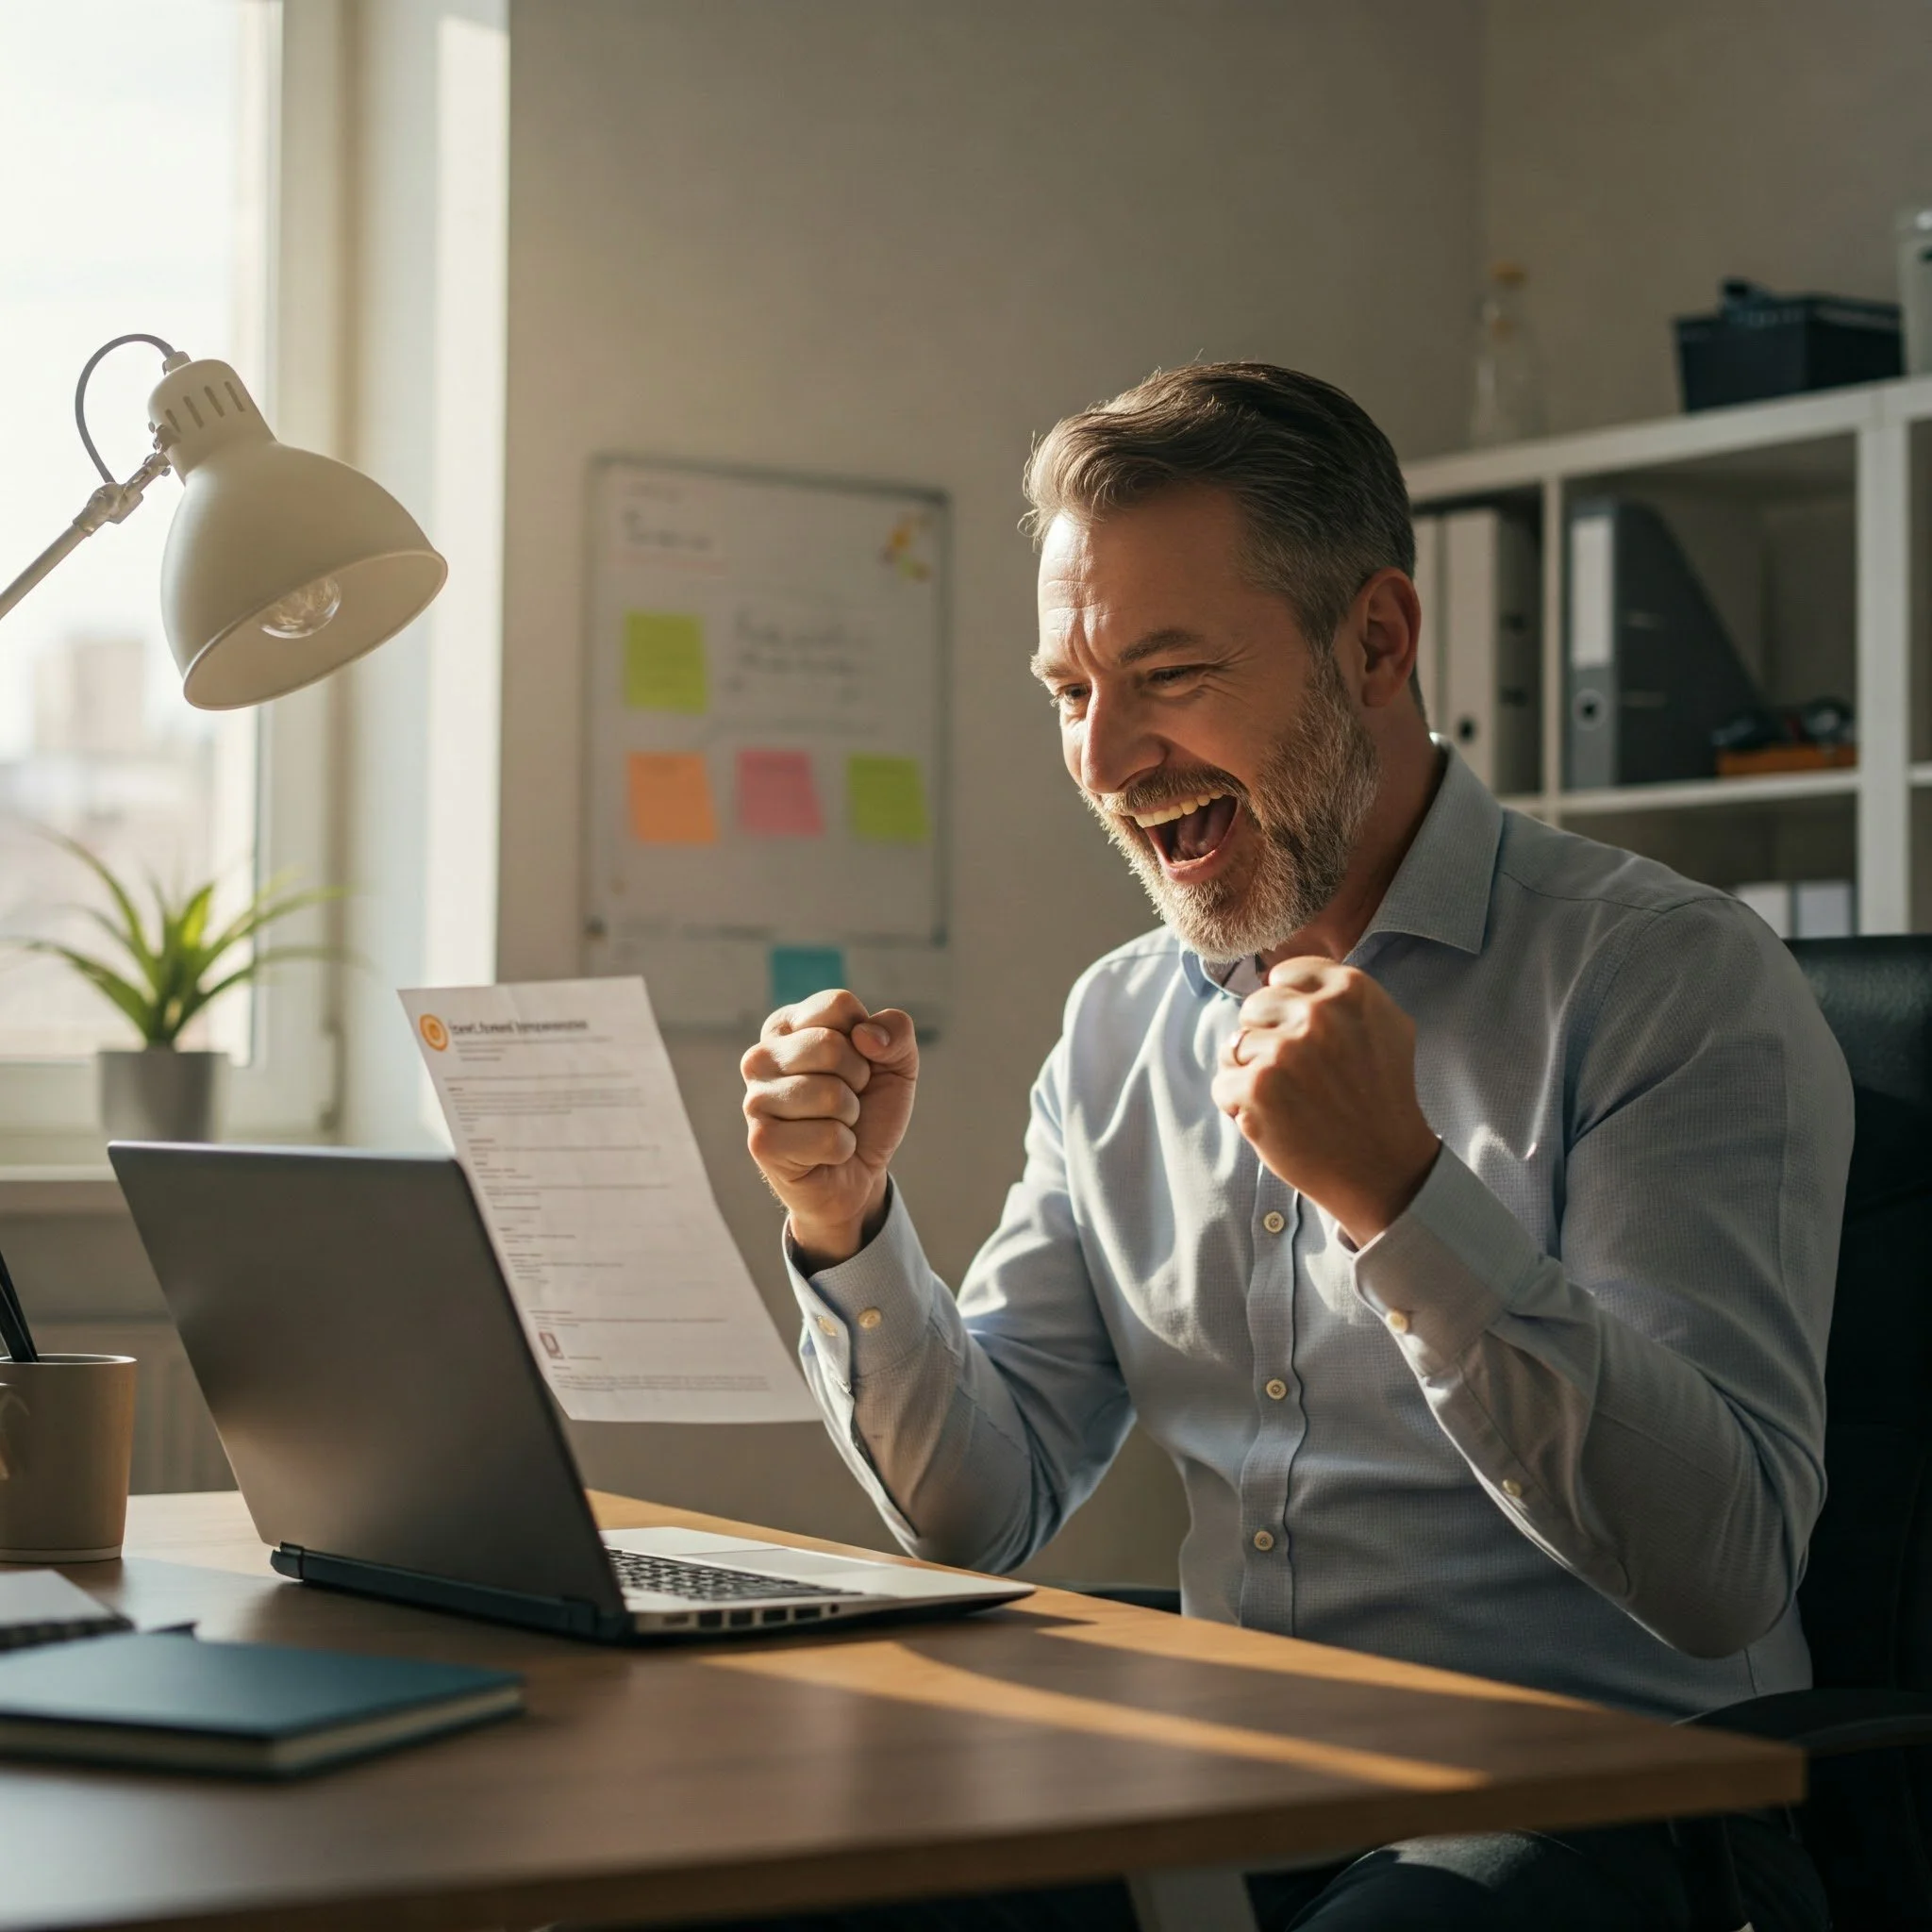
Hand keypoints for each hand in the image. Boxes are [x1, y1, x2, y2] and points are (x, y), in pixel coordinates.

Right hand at [741, 989, 917, 1268]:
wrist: (859, 1172)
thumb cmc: (870, 1110)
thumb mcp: (897, 1063)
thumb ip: (896, 1031)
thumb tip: (866, 1036)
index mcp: (786, 1025)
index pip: (837, 1006)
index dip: (866, 1040)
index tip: (858, 1063)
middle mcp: (760, 1057)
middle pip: (830, 1046)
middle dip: (859, 1079)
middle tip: (848, 1099)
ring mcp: (754, 1100)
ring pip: (831, 1094)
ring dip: (850, 1116)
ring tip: (835, 1125)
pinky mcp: (761, 1142)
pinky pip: (828, 1137)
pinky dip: (843, 1147)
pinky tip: (825, 1153)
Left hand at [1210, 957, 1439, 1246]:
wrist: (1382, 1167)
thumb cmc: (1381, 1096)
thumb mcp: (1386, 1025)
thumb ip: (1339, 991)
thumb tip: (1279, 974)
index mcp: (1351, 990)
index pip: (1284, 976)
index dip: (1289, 1011)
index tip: (1308, 1040)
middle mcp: (1318, 1015)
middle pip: (1254, 1007)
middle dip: (1268, 1040)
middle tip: (1302, 1076)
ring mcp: (1285, 1051)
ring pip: (1235, 1046)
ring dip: (1253, 1075)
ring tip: (1292, 1100)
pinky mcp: (1256, 1088)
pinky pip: (1224, 1082)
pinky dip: (1240, 1106)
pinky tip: (1275, 1120)